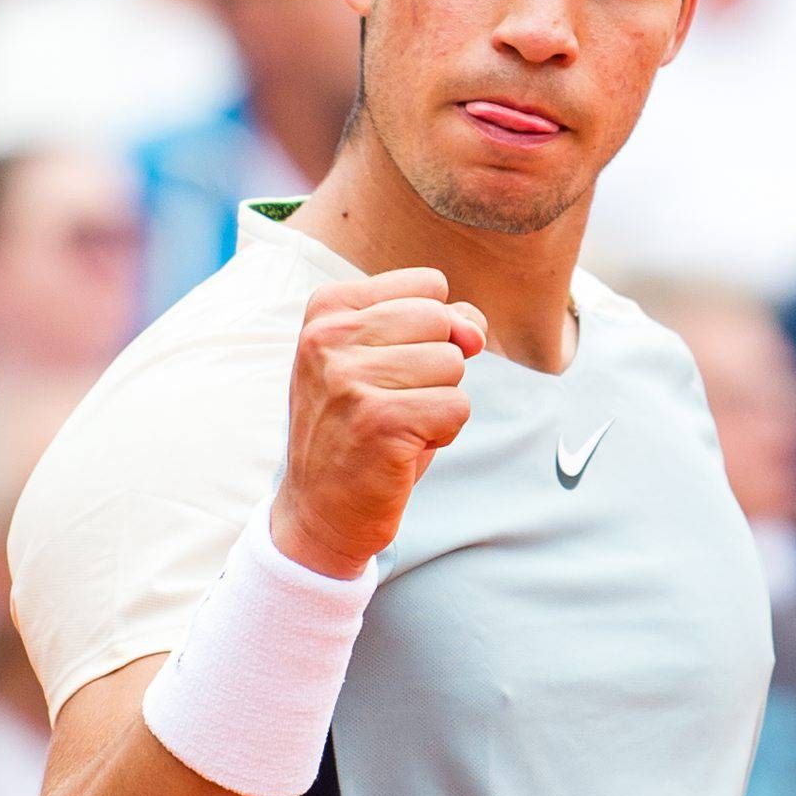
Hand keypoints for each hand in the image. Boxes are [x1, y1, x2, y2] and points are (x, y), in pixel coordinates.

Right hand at [270, 268, 485, 579]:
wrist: (321, 509)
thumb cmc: (361, 426)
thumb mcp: (388, 357)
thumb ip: (441, 322)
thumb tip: (475, 334)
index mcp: (328, 307)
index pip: (429, 286)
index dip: (430, 330)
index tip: (387, 365)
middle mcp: (330, 336)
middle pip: (442, 321)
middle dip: (437, 366)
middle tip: (392, 400)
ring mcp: (350, 378)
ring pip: (453, 364)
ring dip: (439, 401)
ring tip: (395, 424)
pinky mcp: (379, 421)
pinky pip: (457, 406)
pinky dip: (443, 432)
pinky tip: (402, 447)